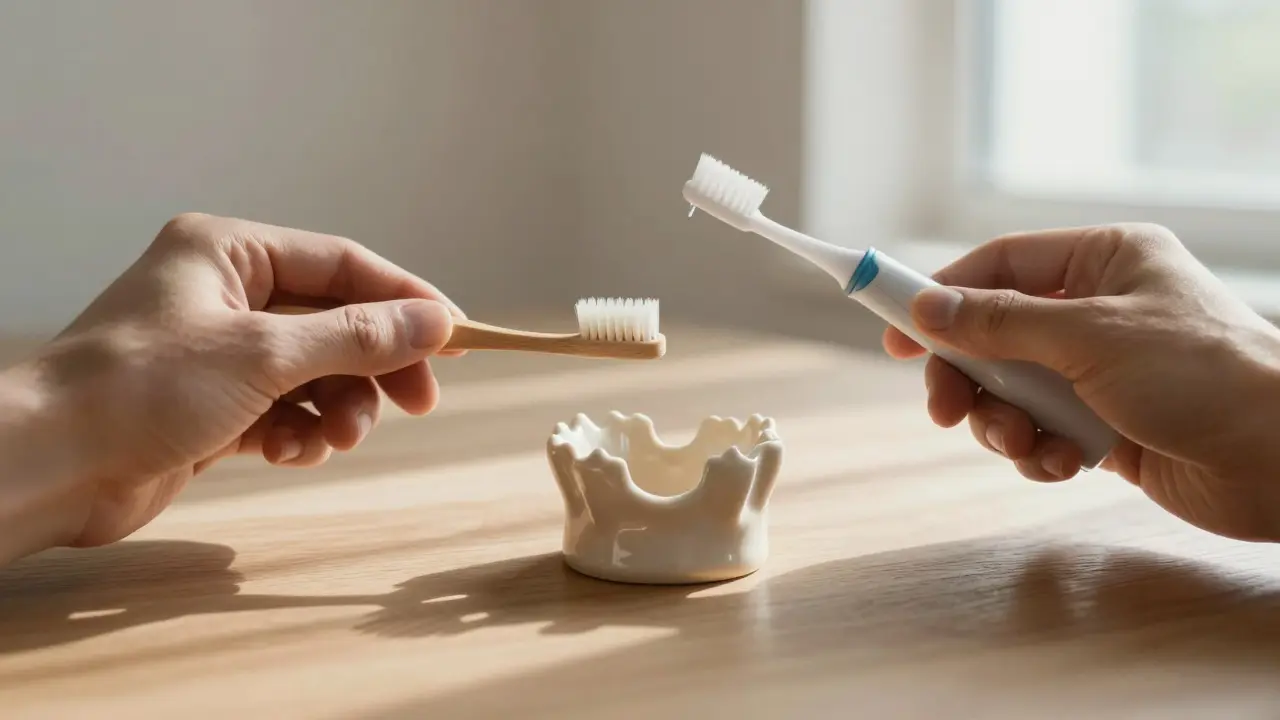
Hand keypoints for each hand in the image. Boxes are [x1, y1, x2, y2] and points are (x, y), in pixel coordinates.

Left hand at [0, 213, 463, 559]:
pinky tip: (288, 453)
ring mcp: (220, 352)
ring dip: (337, 408)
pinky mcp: (213, 406)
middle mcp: (227, 293)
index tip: (458, 337)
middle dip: (374, 366)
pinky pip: (285, 409)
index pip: (344, 263)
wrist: (48, 467)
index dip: (406, 299)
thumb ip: (356, 338)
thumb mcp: (264, 355)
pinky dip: (298, 432)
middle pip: (336, 321)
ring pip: (316, 372)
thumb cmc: (141, 390)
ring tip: (334, 439)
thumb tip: (436, 324)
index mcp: (230, 252)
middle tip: (420, 403)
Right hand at [882, 223, 1279, 540]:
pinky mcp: (1107, 427)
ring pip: (1012, 392)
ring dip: (1004, 424)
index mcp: (1104, 261)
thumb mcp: (1089, 338)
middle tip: (945, 412)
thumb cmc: (1201, 376)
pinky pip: (1043, 433)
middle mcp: (1099, 310)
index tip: (893, 333)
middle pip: (994, 336)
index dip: (941, 295)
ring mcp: (1102, 371)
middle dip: (969, 378)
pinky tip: (1064, 466)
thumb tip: (926, 308)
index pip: (999, 266)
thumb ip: (1000, 324)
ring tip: (1024, 446)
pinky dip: (1040, 453)